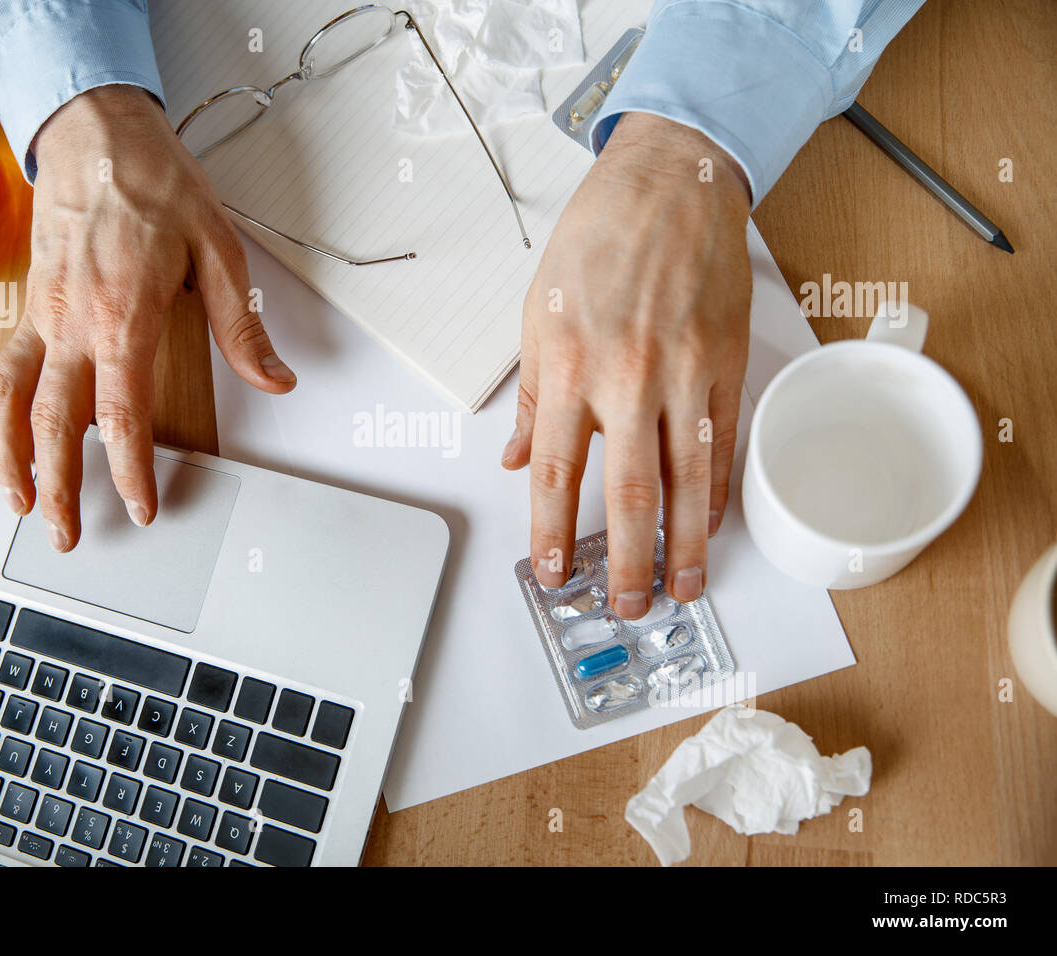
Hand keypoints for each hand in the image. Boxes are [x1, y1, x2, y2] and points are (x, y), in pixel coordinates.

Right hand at [0, 85, 295, 551]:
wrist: (95, 130)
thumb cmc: (155, 181)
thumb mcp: (218, 246)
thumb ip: (243, 323)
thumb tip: (276, 378)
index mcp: (125, 313)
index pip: (123, 412)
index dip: (130, 469)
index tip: (142, 506)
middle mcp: (73, 321)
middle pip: (55, 422)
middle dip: (62, 487)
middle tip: (69, 536)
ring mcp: (42, 315)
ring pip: (10, 400)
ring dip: (10, 460)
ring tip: (20, 504)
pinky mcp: (28, 305)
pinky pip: (3, 370)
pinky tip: (8, 443)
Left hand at [503, 113, 751, 616]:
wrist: (670, 182)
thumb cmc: (597, 240)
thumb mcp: (538, 314)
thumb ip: (533, 396)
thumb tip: (521, 460)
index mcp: (568, 365)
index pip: (558, 473)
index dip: (555, 534)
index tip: (556, 574)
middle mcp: (626, 377)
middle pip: (630, 493)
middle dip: (627, 561)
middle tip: (627, 605)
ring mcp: (684, 372)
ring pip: (688, 480)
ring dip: (684, 545)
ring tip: (681, 588)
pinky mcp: (727, 361)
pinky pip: (725, 442)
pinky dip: (719, 491)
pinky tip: (712, 525)